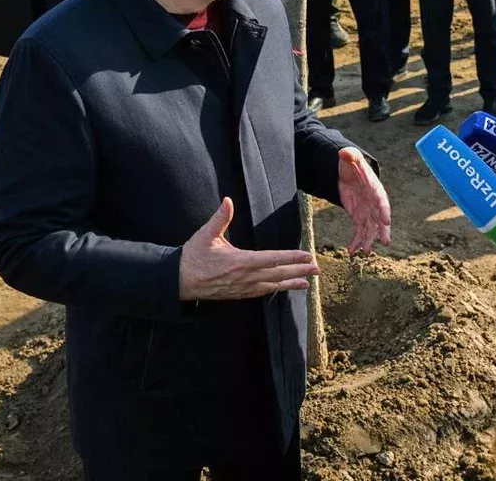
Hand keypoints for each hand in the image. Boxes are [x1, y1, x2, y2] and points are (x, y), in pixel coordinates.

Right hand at [178, 198, 320, 299]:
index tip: (307, 255)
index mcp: (240, 261)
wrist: (178, 281)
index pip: (272, 259)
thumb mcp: (205, 235)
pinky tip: (284, 288)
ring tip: (308, 283)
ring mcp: (242, 287)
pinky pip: (261, 292)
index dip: (291, 257)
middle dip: (299, 271)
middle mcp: (245, 277)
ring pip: (272, 286)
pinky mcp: (238, 293)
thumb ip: (219, 218)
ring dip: (291, 283)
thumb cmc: (192, 256)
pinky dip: (276, 290)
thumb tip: (227, 201)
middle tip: (317, 269)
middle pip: (278, 274)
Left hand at [337, 147, 390, 254]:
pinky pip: (359, 232)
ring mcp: (367, 211)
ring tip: (365, 252)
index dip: (384, 211)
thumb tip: (344, 153)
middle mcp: (374, 202)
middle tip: (385, 241)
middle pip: (380, 218)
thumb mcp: (349, 157)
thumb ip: (349, 155)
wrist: (348, 172)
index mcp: (374, 188)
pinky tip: (351, 251)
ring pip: (370, 229)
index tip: (387, 221)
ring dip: (368, 240)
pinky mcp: (359, 217)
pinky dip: (357, 242)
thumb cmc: (351, 163)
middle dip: (382, 230)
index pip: (381, 200)